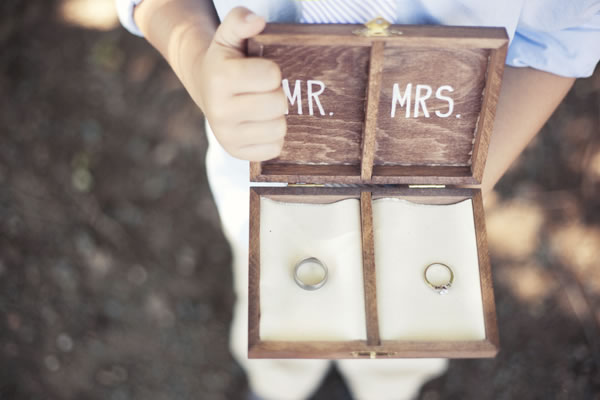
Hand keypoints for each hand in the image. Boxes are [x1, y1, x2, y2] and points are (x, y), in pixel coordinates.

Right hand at [197, 7, 286, 160]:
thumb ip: (241, 20)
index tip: (263, 71)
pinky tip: (261, 124)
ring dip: (278, 117)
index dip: (273, 72)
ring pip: (279, 129)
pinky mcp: (236, 153)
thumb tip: (258, 22)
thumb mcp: (229, 35)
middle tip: (266, 90)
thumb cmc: (227, 60)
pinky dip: (273, 137)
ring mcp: (227, 135)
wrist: (206, 88)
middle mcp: (220, 110)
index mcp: (220, 78)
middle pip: (278, 105)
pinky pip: (274, 149)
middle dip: (278, 95)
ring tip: (264, 107)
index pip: (271, 76)